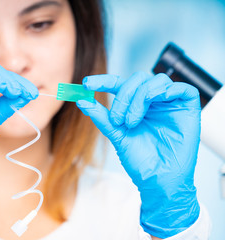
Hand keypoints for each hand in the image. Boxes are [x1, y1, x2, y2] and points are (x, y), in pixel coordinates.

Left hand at [77, 72, 200, 237]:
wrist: (158, 180)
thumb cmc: (140, 160)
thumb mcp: (117, 135)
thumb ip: (102, 117)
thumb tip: (81, 101)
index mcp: (134, 105)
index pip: (119, 85)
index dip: (103, 81)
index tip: (86, 83)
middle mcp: (152, 101)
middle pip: (138, 78)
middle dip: (124, 95)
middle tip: (117, 119)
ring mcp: (170, 103)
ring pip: (157, 80)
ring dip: (141, 97)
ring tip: (132, 122)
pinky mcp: (188, 108)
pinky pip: (183, 88)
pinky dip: (168, 91)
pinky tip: (159, 101)